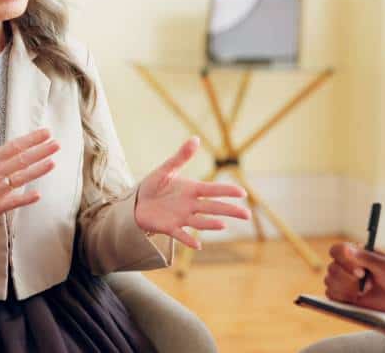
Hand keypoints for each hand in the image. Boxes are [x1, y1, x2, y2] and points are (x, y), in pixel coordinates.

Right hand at [0, 116, 58, 227]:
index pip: (15, 146)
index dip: (31, 139)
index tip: (47, 132)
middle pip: (21, 160)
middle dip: (40, 152)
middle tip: (56, 144)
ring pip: (21, 178)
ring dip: (37, 171)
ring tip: (53, 162)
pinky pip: (14, 201)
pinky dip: (25, 198)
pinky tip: (38, 194)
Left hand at [134, 137, 251, 248]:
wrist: (137, 202)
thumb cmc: (154, 185)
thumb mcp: (166, 169)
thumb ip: (181, 156)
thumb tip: (195, 138)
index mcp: (191, 189)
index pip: (213, 190)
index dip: (227, 191)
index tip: (242, 193)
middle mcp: (190, 204)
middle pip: (214, 208)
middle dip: (230, 211)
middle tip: (247, 215)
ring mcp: (181, 217)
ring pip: (200, 222)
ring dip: (211, 224)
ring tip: (223, 225)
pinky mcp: (169, 227)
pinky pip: (181, 235)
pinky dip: (189, 240)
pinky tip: (198, 245)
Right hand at [324, 243, 384, 313]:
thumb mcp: (384, 265)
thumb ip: (364, 258)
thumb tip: (344, 249)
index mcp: (356, 253)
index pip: (336, 251)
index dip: (342, 260)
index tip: (360, 270)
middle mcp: (349, 266)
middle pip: (332, 268)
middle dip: (346, 277)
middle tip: (364, 279)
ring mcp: (347, 282)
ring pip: (329, 282)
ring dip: (343, 287)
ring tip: (360, 291)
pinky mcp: (348, 297)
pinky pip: (331, 295)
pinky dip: (339, 297)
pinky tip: (355, 298)